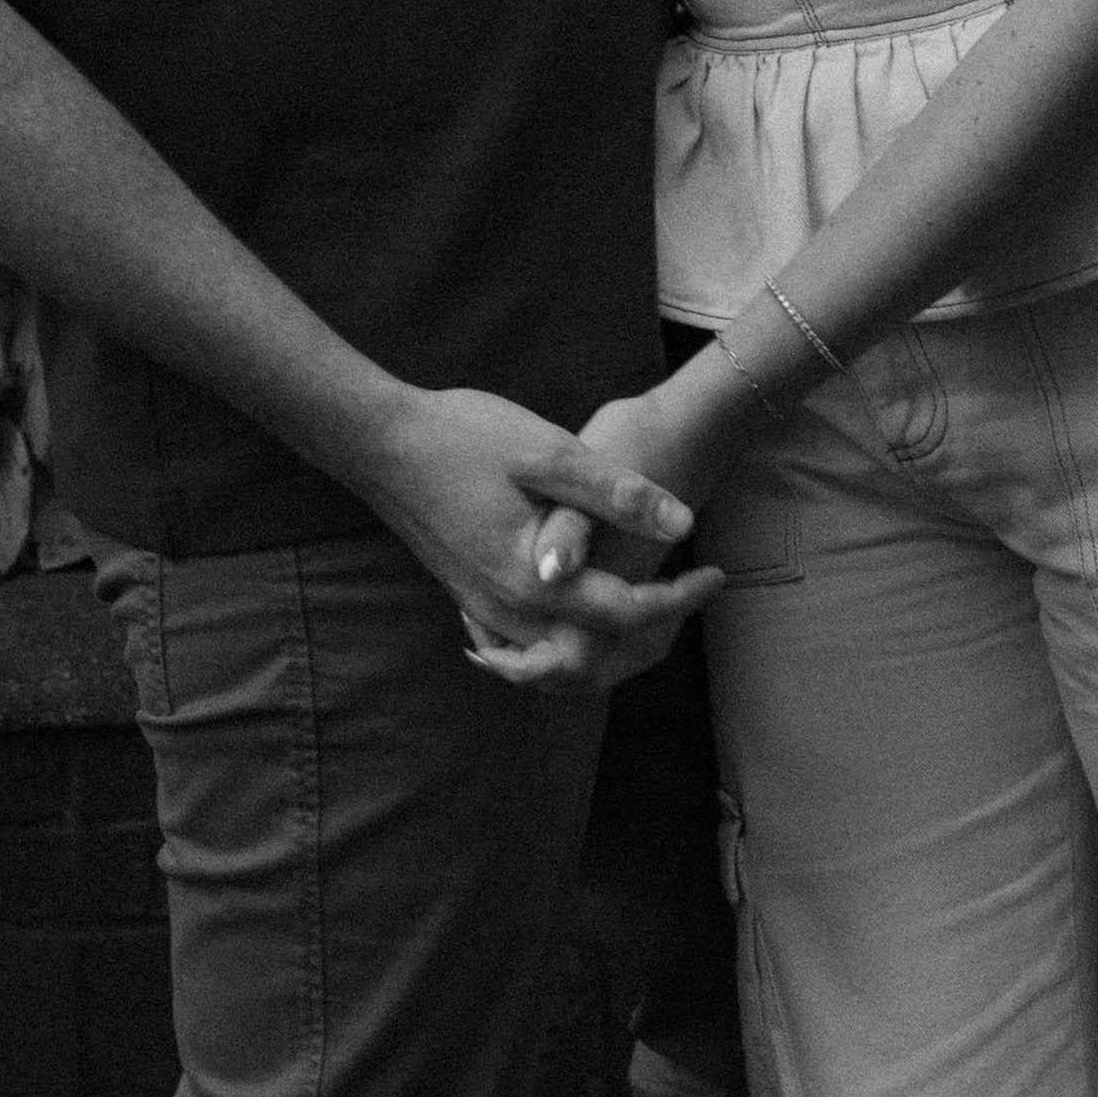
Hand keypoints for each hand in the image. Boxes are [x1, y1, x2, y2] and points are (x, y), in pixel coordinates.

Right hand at [367, 385, 717, 696]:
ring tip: (650, 597)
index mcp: (536, 581)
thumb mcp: (549, 453)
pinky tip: (587, 599)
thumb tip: (683, 526)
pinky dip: (569, 637)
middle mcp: (509, 611)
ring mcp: (483, 609)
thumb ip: (616, 493)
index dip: (682, 598)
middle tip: (687, 589)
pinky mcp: (468, 597)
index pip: (628, 614)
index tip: (718, 573)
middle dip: (652, 634)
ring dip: (611, 641)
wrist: (379, 442)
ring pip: (560, 659)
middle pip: (597, 656)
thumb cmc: (462, 437)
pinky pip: (527, 644)